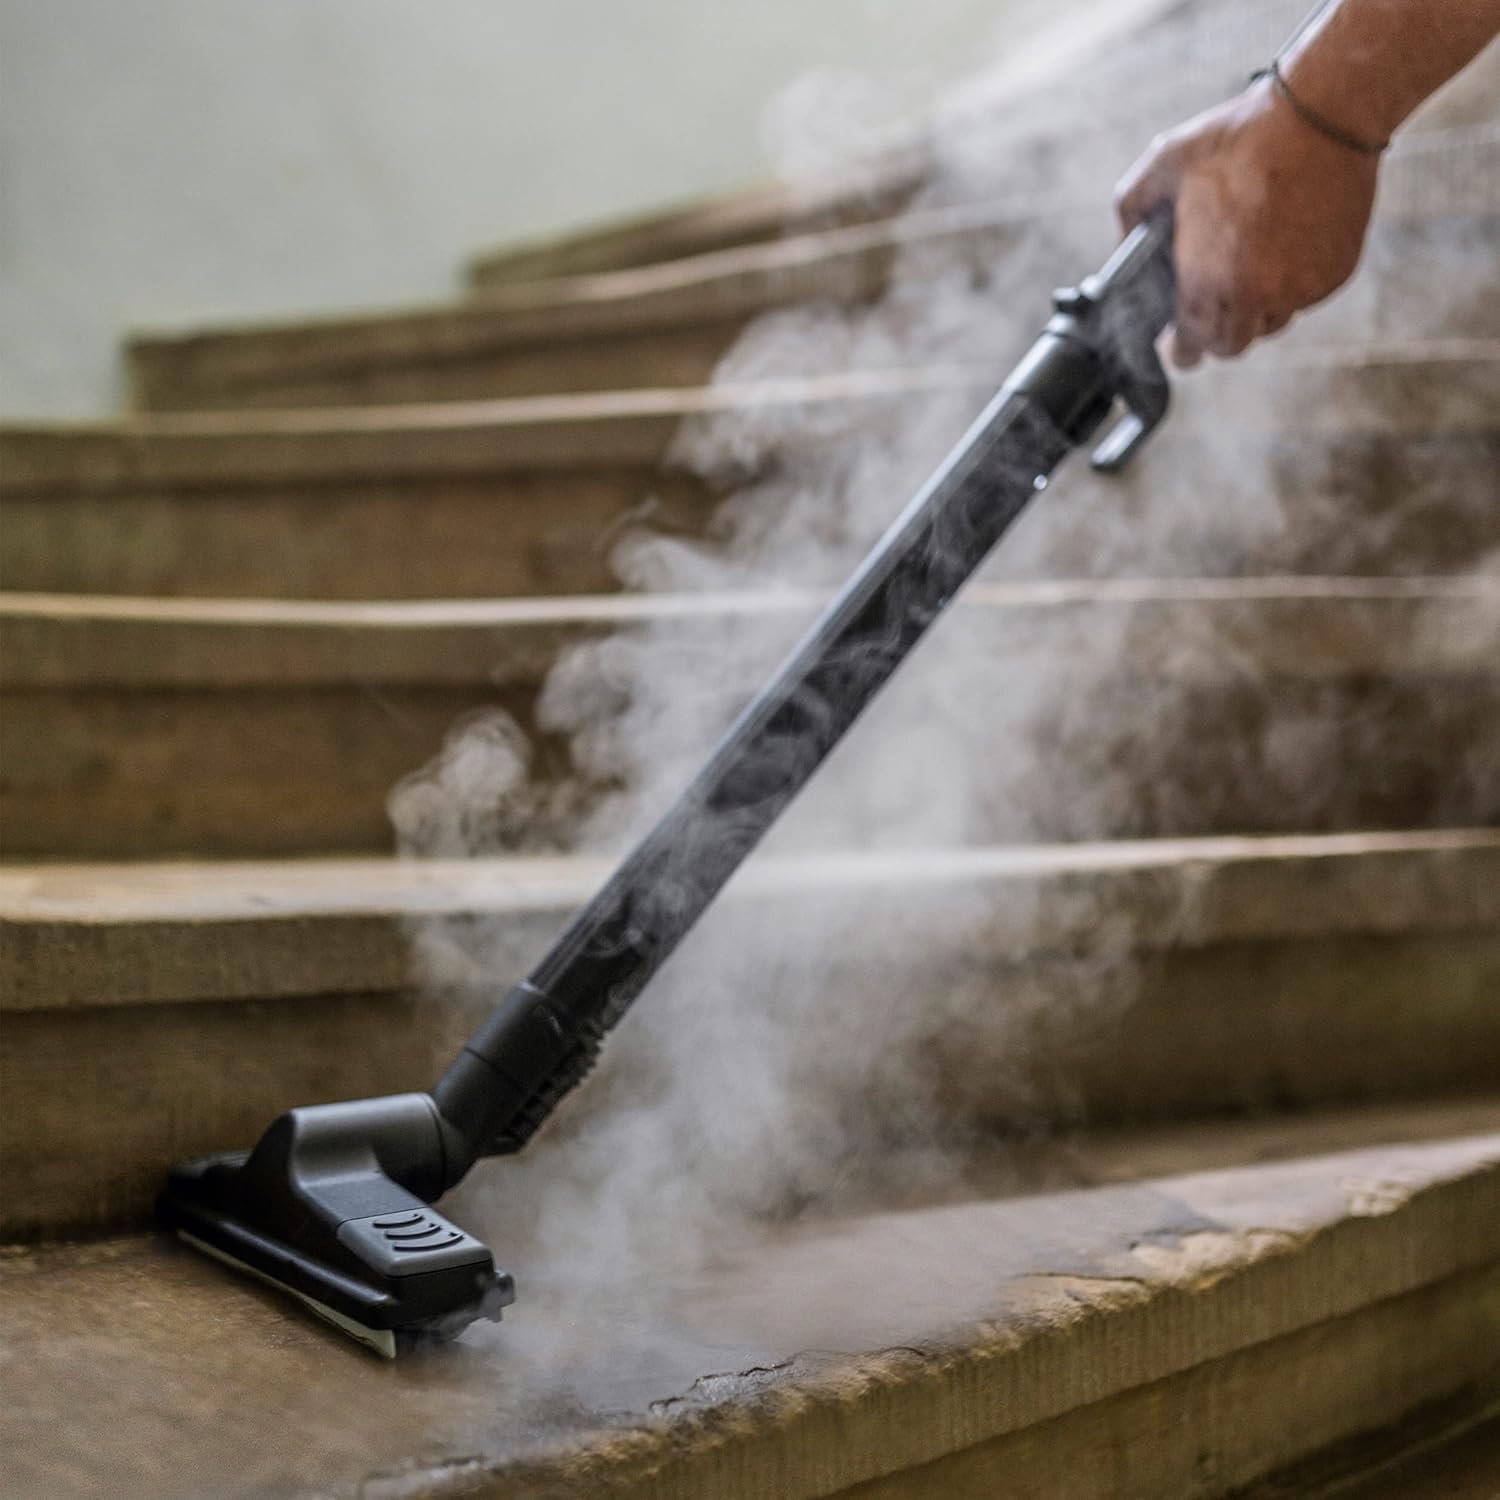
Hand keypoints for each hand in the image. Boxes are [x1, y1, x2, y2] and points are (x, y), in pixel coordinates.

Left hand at [1114, 76, 1379, 367]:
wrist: (1326, 112)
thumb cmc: (1240, 137)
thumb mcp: (1165, 163)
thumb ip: (1132, 209)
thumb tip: (1124, 244)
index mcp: (1207, 280)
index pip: (1189, 348)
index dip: (1181, 349)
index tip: (1179, 344)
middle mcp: (1255, 296)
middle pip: (1230, 346)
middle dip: (1216, 333)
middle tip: (1211, 309)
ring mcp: (1299, 290)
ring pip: (1270, 325)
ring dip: (1255, 310)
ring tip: (1247, 272)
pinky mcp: (1335, 276)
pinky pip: (1305, 297)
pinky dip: (1292, 284)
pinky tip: (1284, 248)